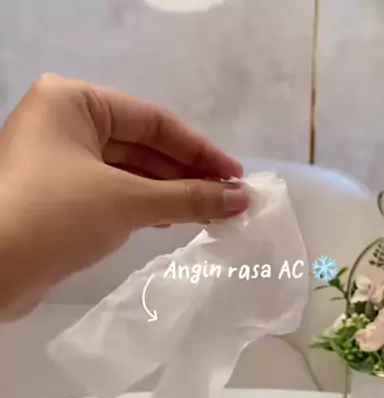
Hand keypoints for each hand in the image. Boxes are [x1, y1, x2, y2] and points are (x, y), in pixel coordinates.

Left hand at [0, 74, 247, 318]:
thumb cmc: (57, 217)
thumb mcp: (128, 202)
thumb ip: (188, 198)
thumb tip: (241, 200)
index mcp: (73, 102)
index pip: (152, 120)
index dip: (199, 150)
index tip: (235, 177)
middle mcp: (62, 123)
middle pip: (140, 145)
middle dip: (186, 174)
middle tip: (229, 200)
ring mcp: (56, 162)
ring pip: (126, 172)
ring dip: (168, 194)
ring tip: (210, 214)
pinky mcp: (54, 198)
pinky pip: (110, 193)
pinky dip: (142, 207)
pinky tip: (173, 223)